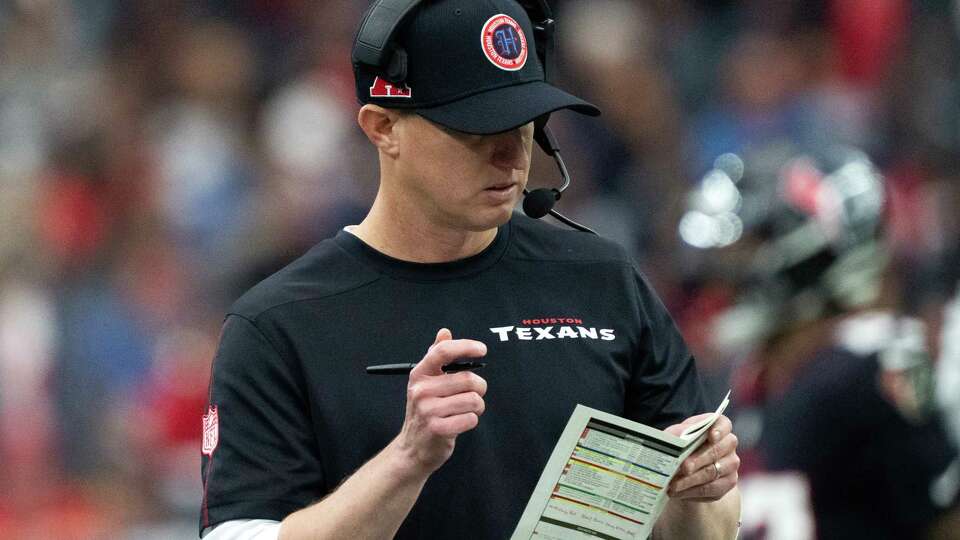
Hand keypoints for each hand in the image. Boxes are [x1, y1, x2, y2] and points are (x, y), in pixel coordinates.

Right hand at [394, 328, 487, 475]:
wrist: (413, 447)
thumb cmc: (425, 411)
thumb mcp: (426, 382)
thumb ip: (436, 356)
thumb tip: (445, 332)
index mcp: (420, 374)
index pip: (443, 352)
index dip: (465, 347)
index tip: (482, 349)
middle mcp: (421, 390)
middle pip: (466, 379)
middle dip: (479, 388)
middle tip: (475, 394)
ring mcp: (428, 410)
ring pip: (473, 400)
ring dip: (477, 406)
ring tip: (467, 410)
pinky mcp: (437, 429)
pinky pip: (471, 419)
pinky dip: (471, 421)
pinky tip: (460, 423)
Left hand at [665, 414, 738, 500]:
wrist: (684, 469)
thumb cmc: (679, 445)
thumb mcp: (674, 436)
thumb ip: (677, 435)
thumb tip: (677, 440)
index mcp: (718, 426)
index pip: (723, 425)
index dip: (719, 430)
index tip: (711, 436)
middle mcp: (729, 444)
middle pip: (716, 451)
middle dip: (698, 460)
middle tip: (683, 467)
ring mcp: (731, 464)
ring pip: (713, 472)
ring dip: (692, 480)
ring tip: (673, 485)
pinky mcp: (728, 483)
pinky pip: (712, 489)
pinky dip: (693, 491)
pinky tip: (679, 492)